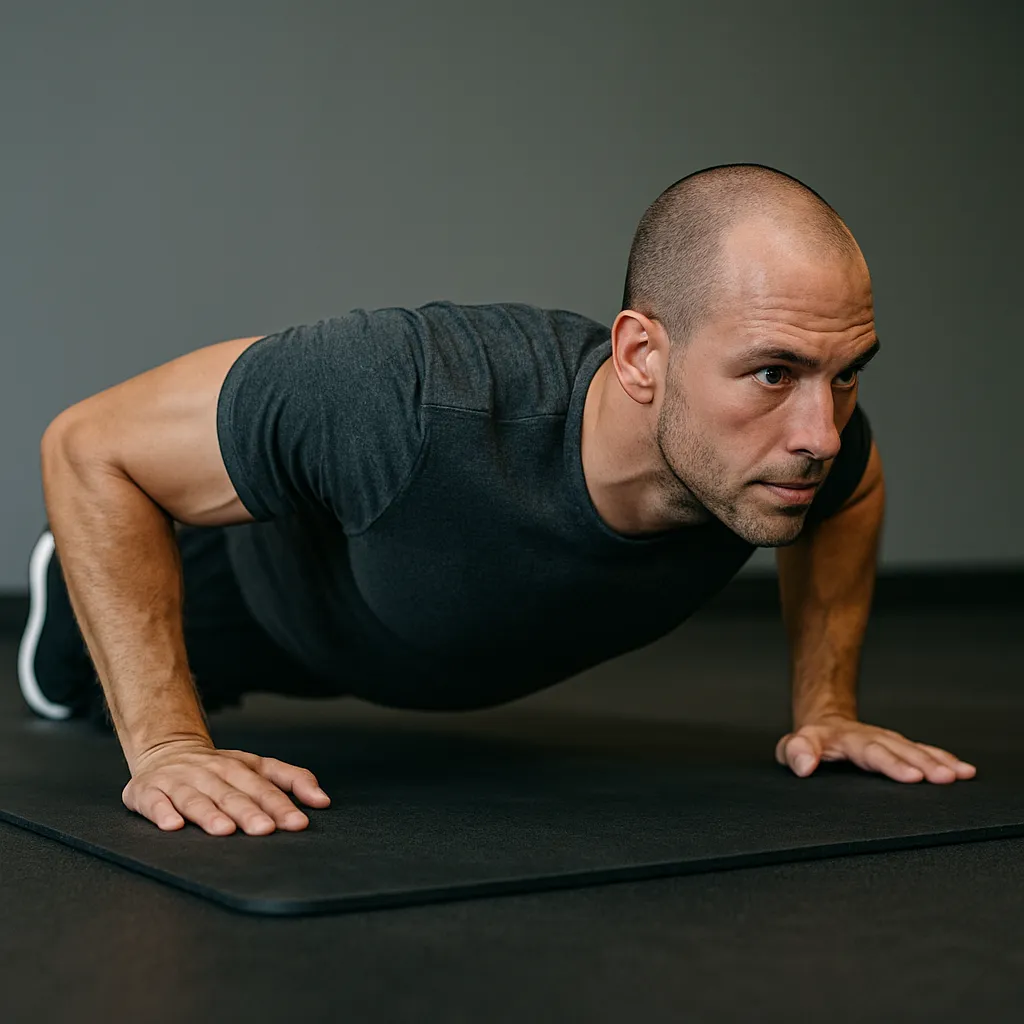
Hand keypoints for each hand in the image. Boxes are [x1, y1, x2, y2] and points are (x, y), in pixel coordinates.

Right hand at [122, 740, 330, 835]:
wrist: (165, 750)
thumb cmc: (219, 768)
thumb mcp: (257, 766)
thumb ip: (292, 780)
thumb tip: (323, 801)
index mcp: (239, 768)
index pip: (264, 788)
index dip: (281, 805)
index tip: (298, 823)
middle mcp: (210, 773)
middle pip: (232, 794)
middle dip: (249, 812)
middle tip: (265, 830)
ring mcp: (179, 782)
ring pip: (196, 799)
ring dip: (210, 814)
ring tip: (225, 830)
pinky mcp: (148, 792)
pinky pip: (156, 803)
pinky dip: (163, 813)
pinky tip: (173, 826)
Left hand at [775, 715, 976, 783]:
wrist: (825, 722)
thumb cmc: (809, 741)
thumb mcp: (792, 746)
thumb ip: (795, 751)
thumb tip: (804, 766)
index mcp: (847, 739)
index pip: (871, 752)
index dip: (892, 764)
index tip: (911, 776)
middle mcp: (872, 737)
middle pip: (900, 750)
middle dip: (923, 764)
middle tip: (944, 778)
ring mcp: (888, 740)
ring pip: (916, 750)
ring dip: (938, 762)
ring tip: (960, 775)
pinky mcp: (899, 746)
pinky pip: (924, 751)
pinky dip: (944, 759)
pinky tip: (963, 770)